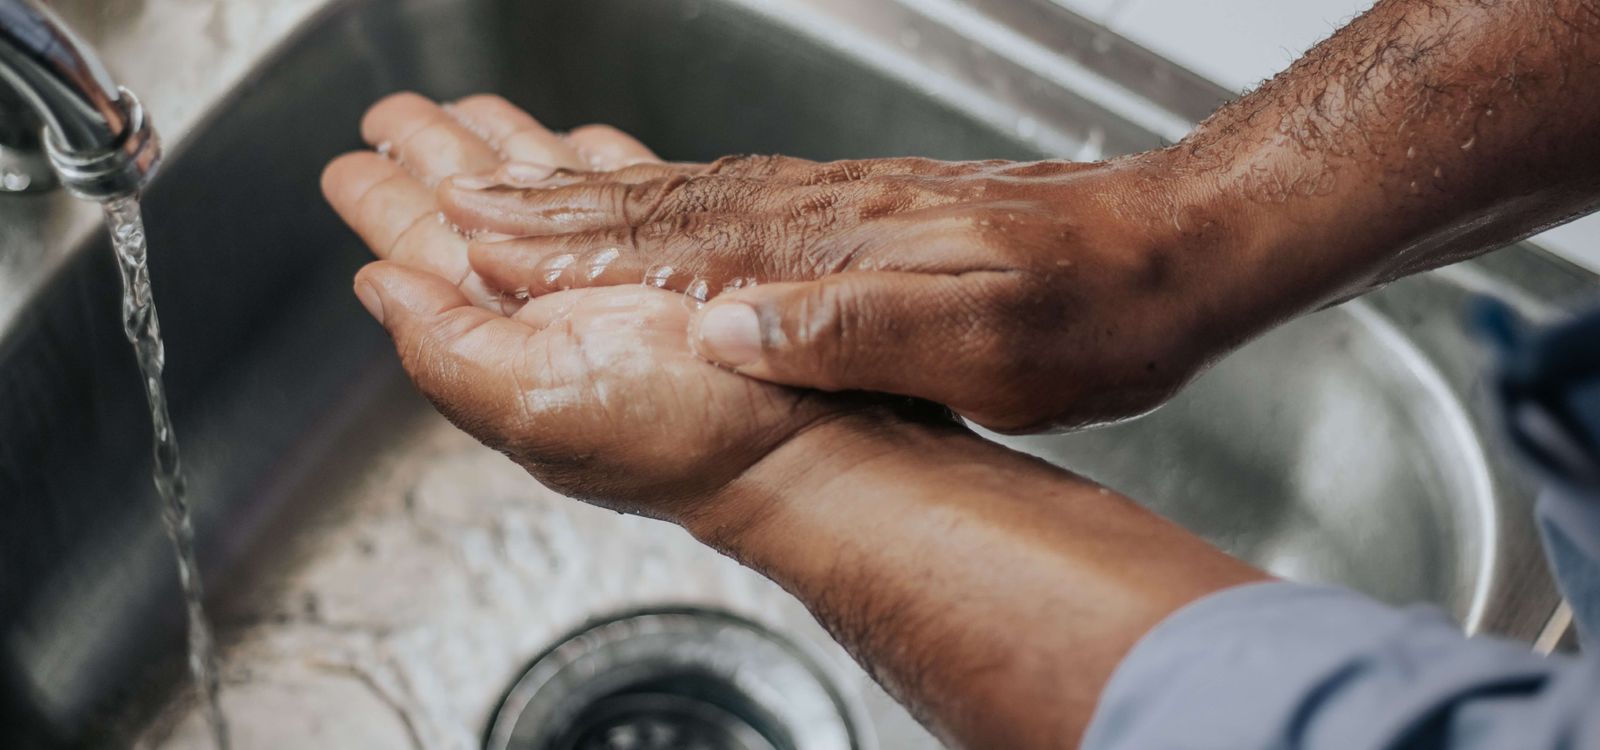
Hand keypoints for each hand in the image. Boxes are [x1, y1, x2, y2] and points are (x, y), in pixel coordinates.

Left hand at [320, 92, 867, 523]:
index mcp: (507, 336)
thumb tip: (377, 286)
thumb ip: (445, 350)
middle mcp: (559, 305)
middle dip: (436, 156)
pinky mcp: (687, 259)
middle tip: (398, 113)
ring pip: (547, 193)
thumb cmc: (683, 442)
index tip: (352, 161)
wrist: (799, 445)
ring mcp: (621, 279)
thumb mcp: (534, 406)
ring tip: (470, 111)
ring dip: (506, 149)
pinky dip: (597, 165)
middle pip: (477, 211)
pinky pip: (628, 195)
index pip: (425, 254)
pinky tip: (578, 144)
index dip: (385, 203)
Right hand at [435, 149, 1254, 431]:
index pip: (669, 247)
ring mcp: (839, 205)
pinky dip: (667, 200)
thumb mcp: (977, 346)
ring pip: (687, 195)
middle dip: (548, 204)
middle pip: (658, 206)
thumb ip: (846, 333)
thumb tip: (721, 331)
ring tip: (517, 187)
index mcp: (830, 249)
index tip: (476, 239)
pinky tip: (650, 200)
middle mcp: (820, 213)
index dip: (566, 250)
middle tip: (457, 192)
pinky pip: (736, 198)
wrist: (1172, 251)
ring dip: (593, 197)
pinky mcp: (866, 212)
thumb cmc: (1087, 311)